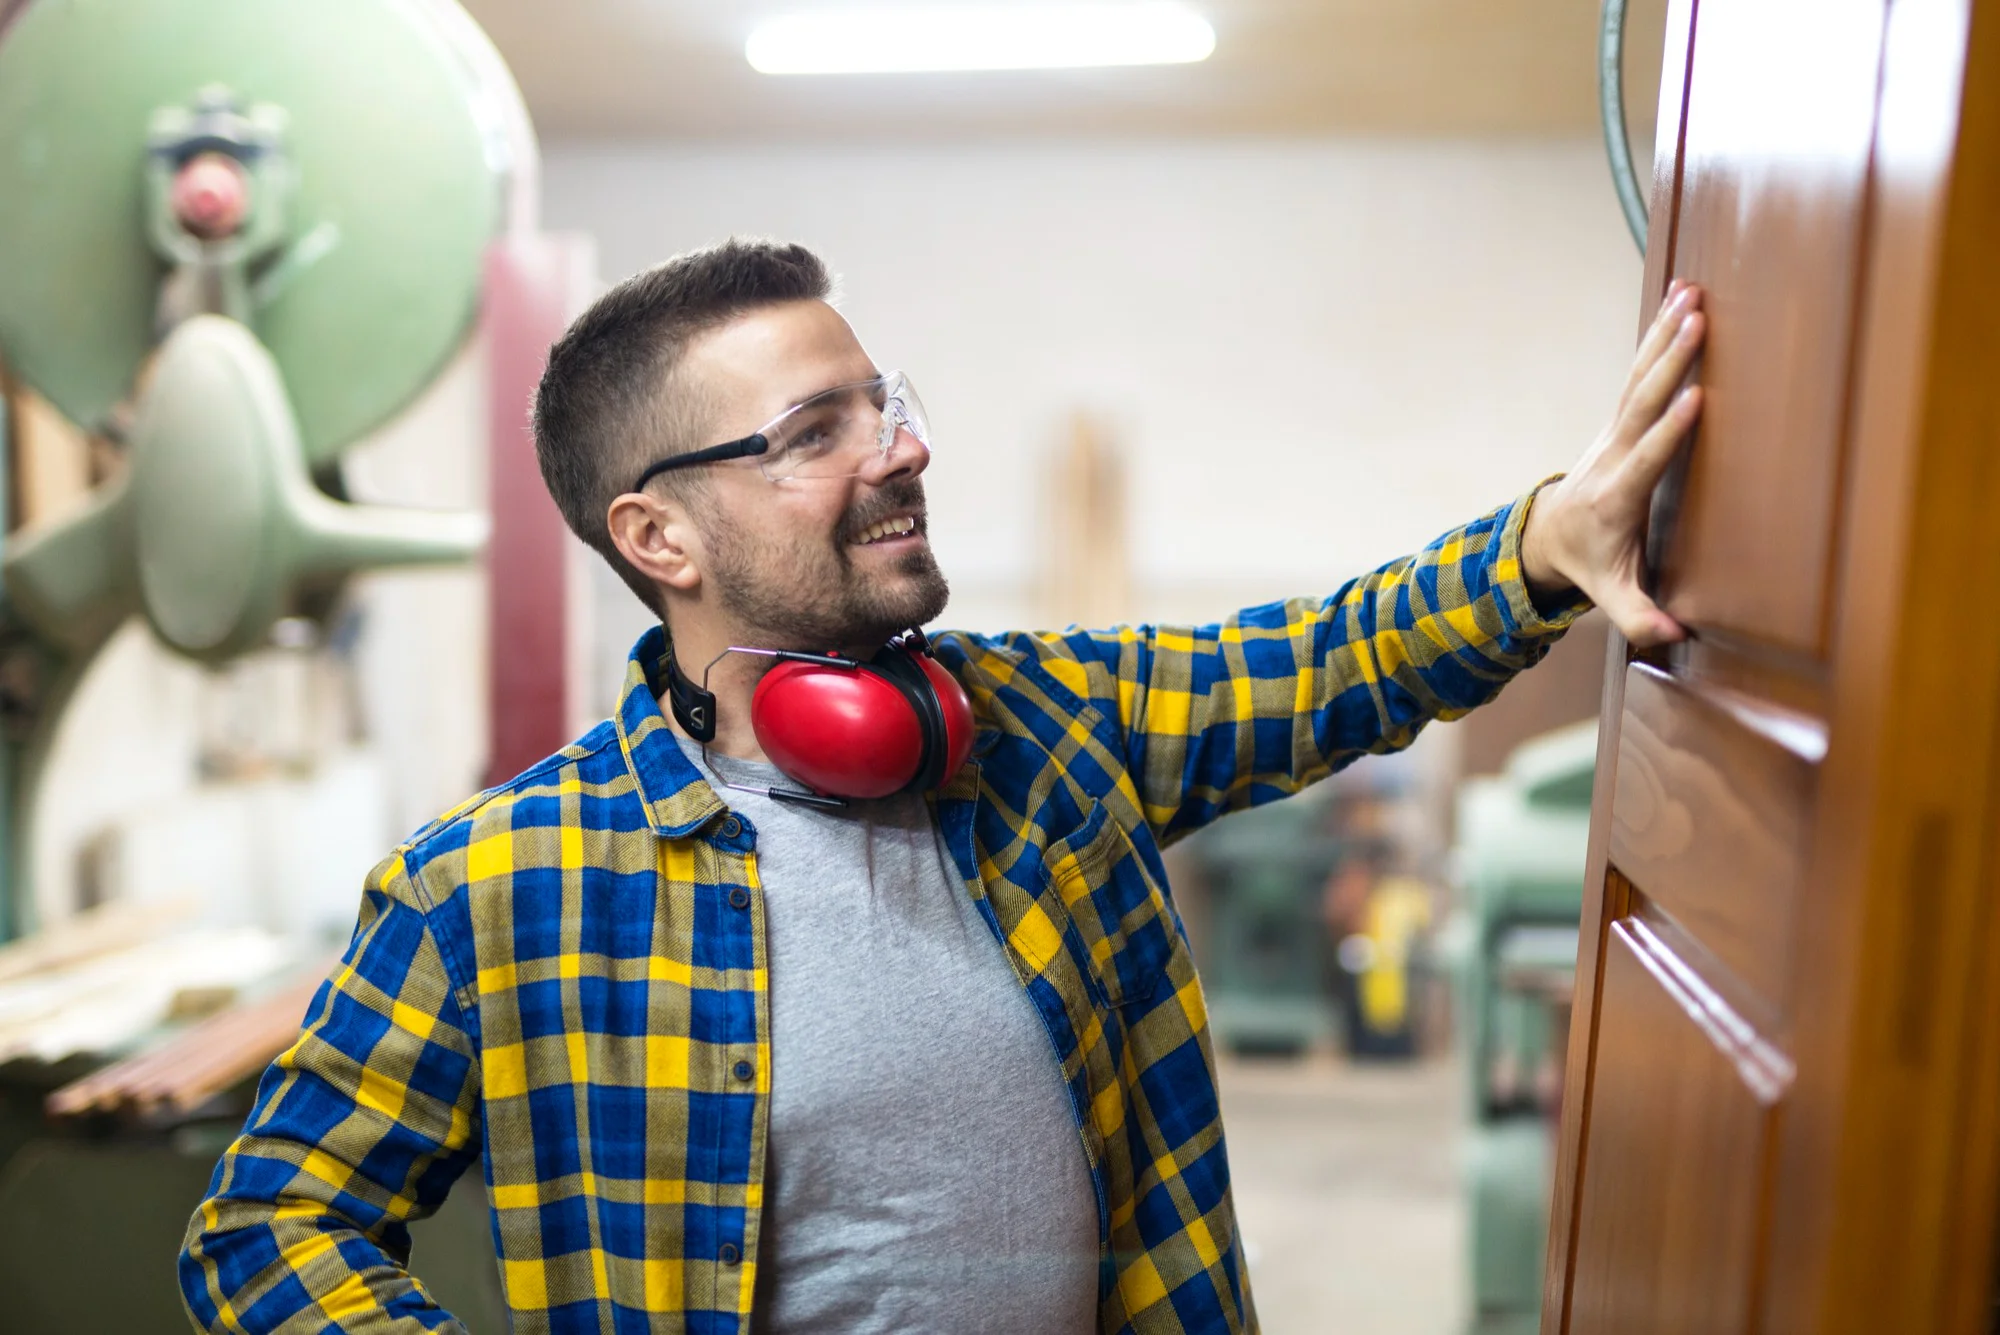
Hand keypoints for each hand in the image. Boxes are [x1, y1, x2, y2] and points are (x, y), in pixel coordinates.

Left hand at [1520, 280, 1707, 647]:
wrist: (1546, 536)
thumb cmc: (1587, 563)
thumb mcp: (1608, 595)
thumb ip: (1637, 614)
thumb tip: (1672, 637)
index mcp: (1615, 497)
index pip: (1645, 460)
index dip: (1669, 432)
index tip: (1695, 398)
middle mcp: (1611, 456)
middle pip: (1642, 404)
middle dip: (1670, 363)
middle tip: (1699, 321)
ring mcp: (1613, 432)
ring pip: (1639, 377)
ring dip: (1665, 335)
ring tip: (1694, 294)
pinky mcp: (1620, 419)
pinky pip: (1640, 372)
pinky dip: (1660, 335)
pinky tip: (1683, 298)